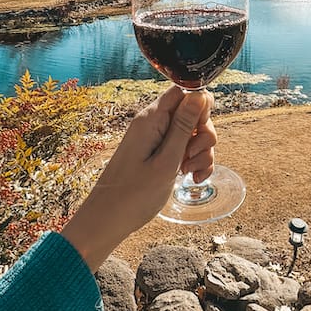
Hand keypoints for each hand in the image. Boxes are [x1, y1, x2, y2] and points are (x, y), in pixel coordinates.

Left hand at [61, 86, 215, 270]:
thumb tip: (198, 94)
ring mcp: (155, 139)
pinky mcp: (158, 153)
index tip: (200, 131)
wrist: (107, 220)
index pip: (184, 90)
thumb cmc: (133, 195)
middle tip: (191, 156)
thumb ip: (183, 127)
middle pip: (192, 112)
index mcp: (151, 119)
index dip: (200, 106)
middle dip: (203, 134)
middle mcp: (153, 124)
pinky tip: (192, 178)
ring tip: (189, 172)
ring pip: (192, 133)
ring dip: (200, 152)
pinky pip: (184, 148)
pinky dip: (193, 162)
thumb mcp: (166, 161)